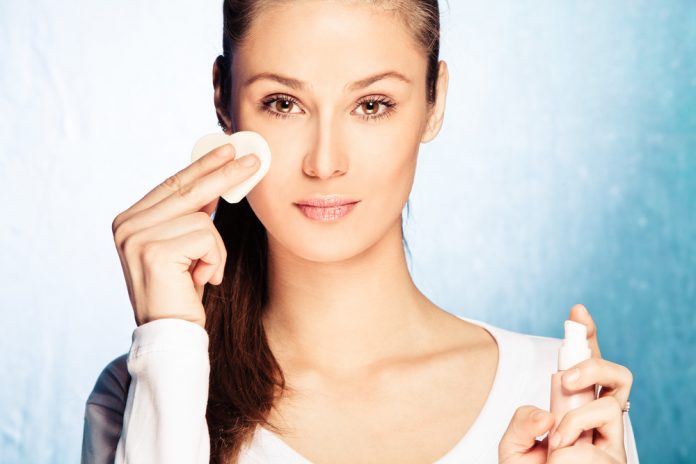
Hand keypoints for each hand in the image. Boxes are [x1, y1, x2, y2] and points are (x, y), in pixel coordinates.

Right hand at [111, 143, 259, 327]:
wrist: (172, 335)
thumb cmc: (182, 293)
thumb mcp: (186, 247)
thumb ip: (192, 214)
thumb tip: (217, 179)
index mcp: (130, 220)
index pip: (173, 184)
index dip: (203, 165)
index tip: (228, 148)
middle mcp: (127, 225)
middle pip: (188, 189)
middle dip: (225, 173)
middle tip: (254, 158)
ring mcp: (136, 237)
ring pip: (203, 219)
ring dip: (215, 250)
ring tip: (203, 274)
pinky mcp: (153, 251)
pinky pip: (207, 237)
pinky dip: (214, 260)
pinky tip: (201, 280)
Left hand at [498, 304, 633, 462]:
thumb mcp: (511, 448)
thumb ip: (521, 424)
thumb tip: (549, 413)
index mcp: (567, 409)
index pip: (581, 367)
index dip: (584, 337)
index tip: (577, 311)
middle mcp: (592, 417)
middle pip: (611, 372)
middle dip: (592, 357)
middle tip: (566, 375)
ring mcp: (607, 433)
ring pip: (616, 391)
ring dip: (583, 399)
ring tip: (558, 422)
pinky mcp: (618, 452)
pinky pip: (606, 417)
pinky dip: (576, 427)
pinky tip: (560, 446)